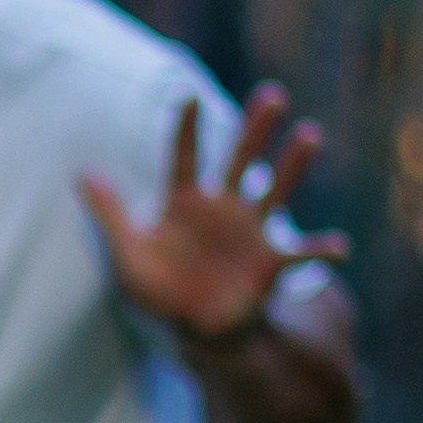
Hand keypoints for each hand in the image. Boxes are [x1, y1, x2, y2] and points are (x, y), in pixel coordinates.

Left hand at [80, 83, 349, 340]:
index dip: (185, 129)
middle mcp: (221, 210)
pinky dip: (321, 250)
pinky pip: (300, 254)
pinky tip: (339, 247)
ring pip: (275, 191)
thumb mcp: (127, 252)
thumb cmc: (159, 289)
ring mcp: (249, 233)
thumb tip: (83, 174)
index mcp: (184, 204)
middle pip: (240, 161)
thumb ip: (110, 214)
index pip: (184, 158)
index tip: (188, 95)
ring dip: (293, 165)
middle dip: (255, 129)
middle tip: (273, 95)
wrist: (191, 328)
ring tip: (310, 134)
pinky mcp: (268, 264)